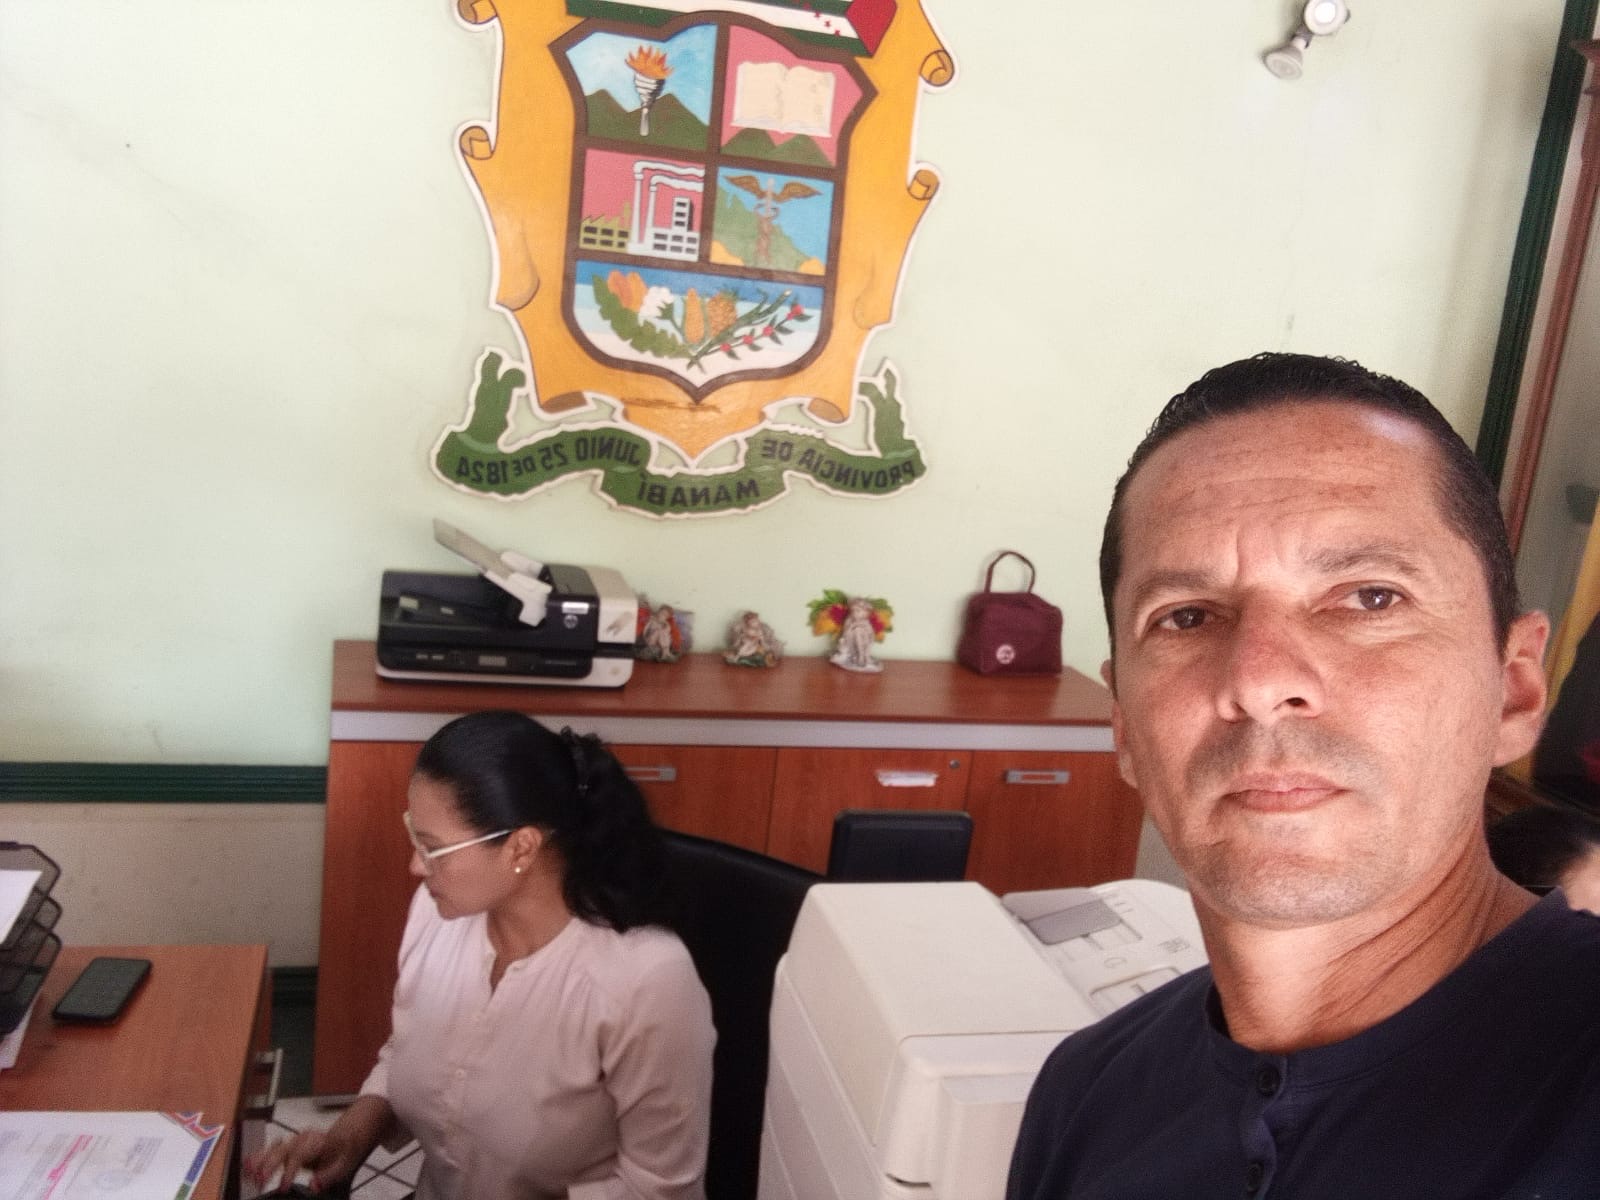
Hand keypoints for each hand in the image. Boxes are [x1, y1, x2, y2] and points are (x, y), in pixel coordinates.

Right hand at [245, 1128, 360, 1194]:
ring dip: (259, 1161)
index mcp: (317, 1142)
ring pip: (273, 1148)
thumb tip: (313, 1186)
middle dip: (269, 1165)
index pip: (299, 1155)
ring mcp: (294, 1141)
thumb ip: (330, 1174)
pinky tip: (246, 1166)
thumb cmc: (347, 1149)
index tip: (282, 1188)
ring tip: (248, 1175)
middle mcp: (303, 1139)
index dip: (289, 1172)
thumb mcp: (346, 1162)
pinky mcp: (289, 1145)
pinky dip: (258, 1156)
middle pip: (282, 1150)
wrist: (350, 1133)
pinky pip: (270, 1149)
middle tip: (259, 1181)